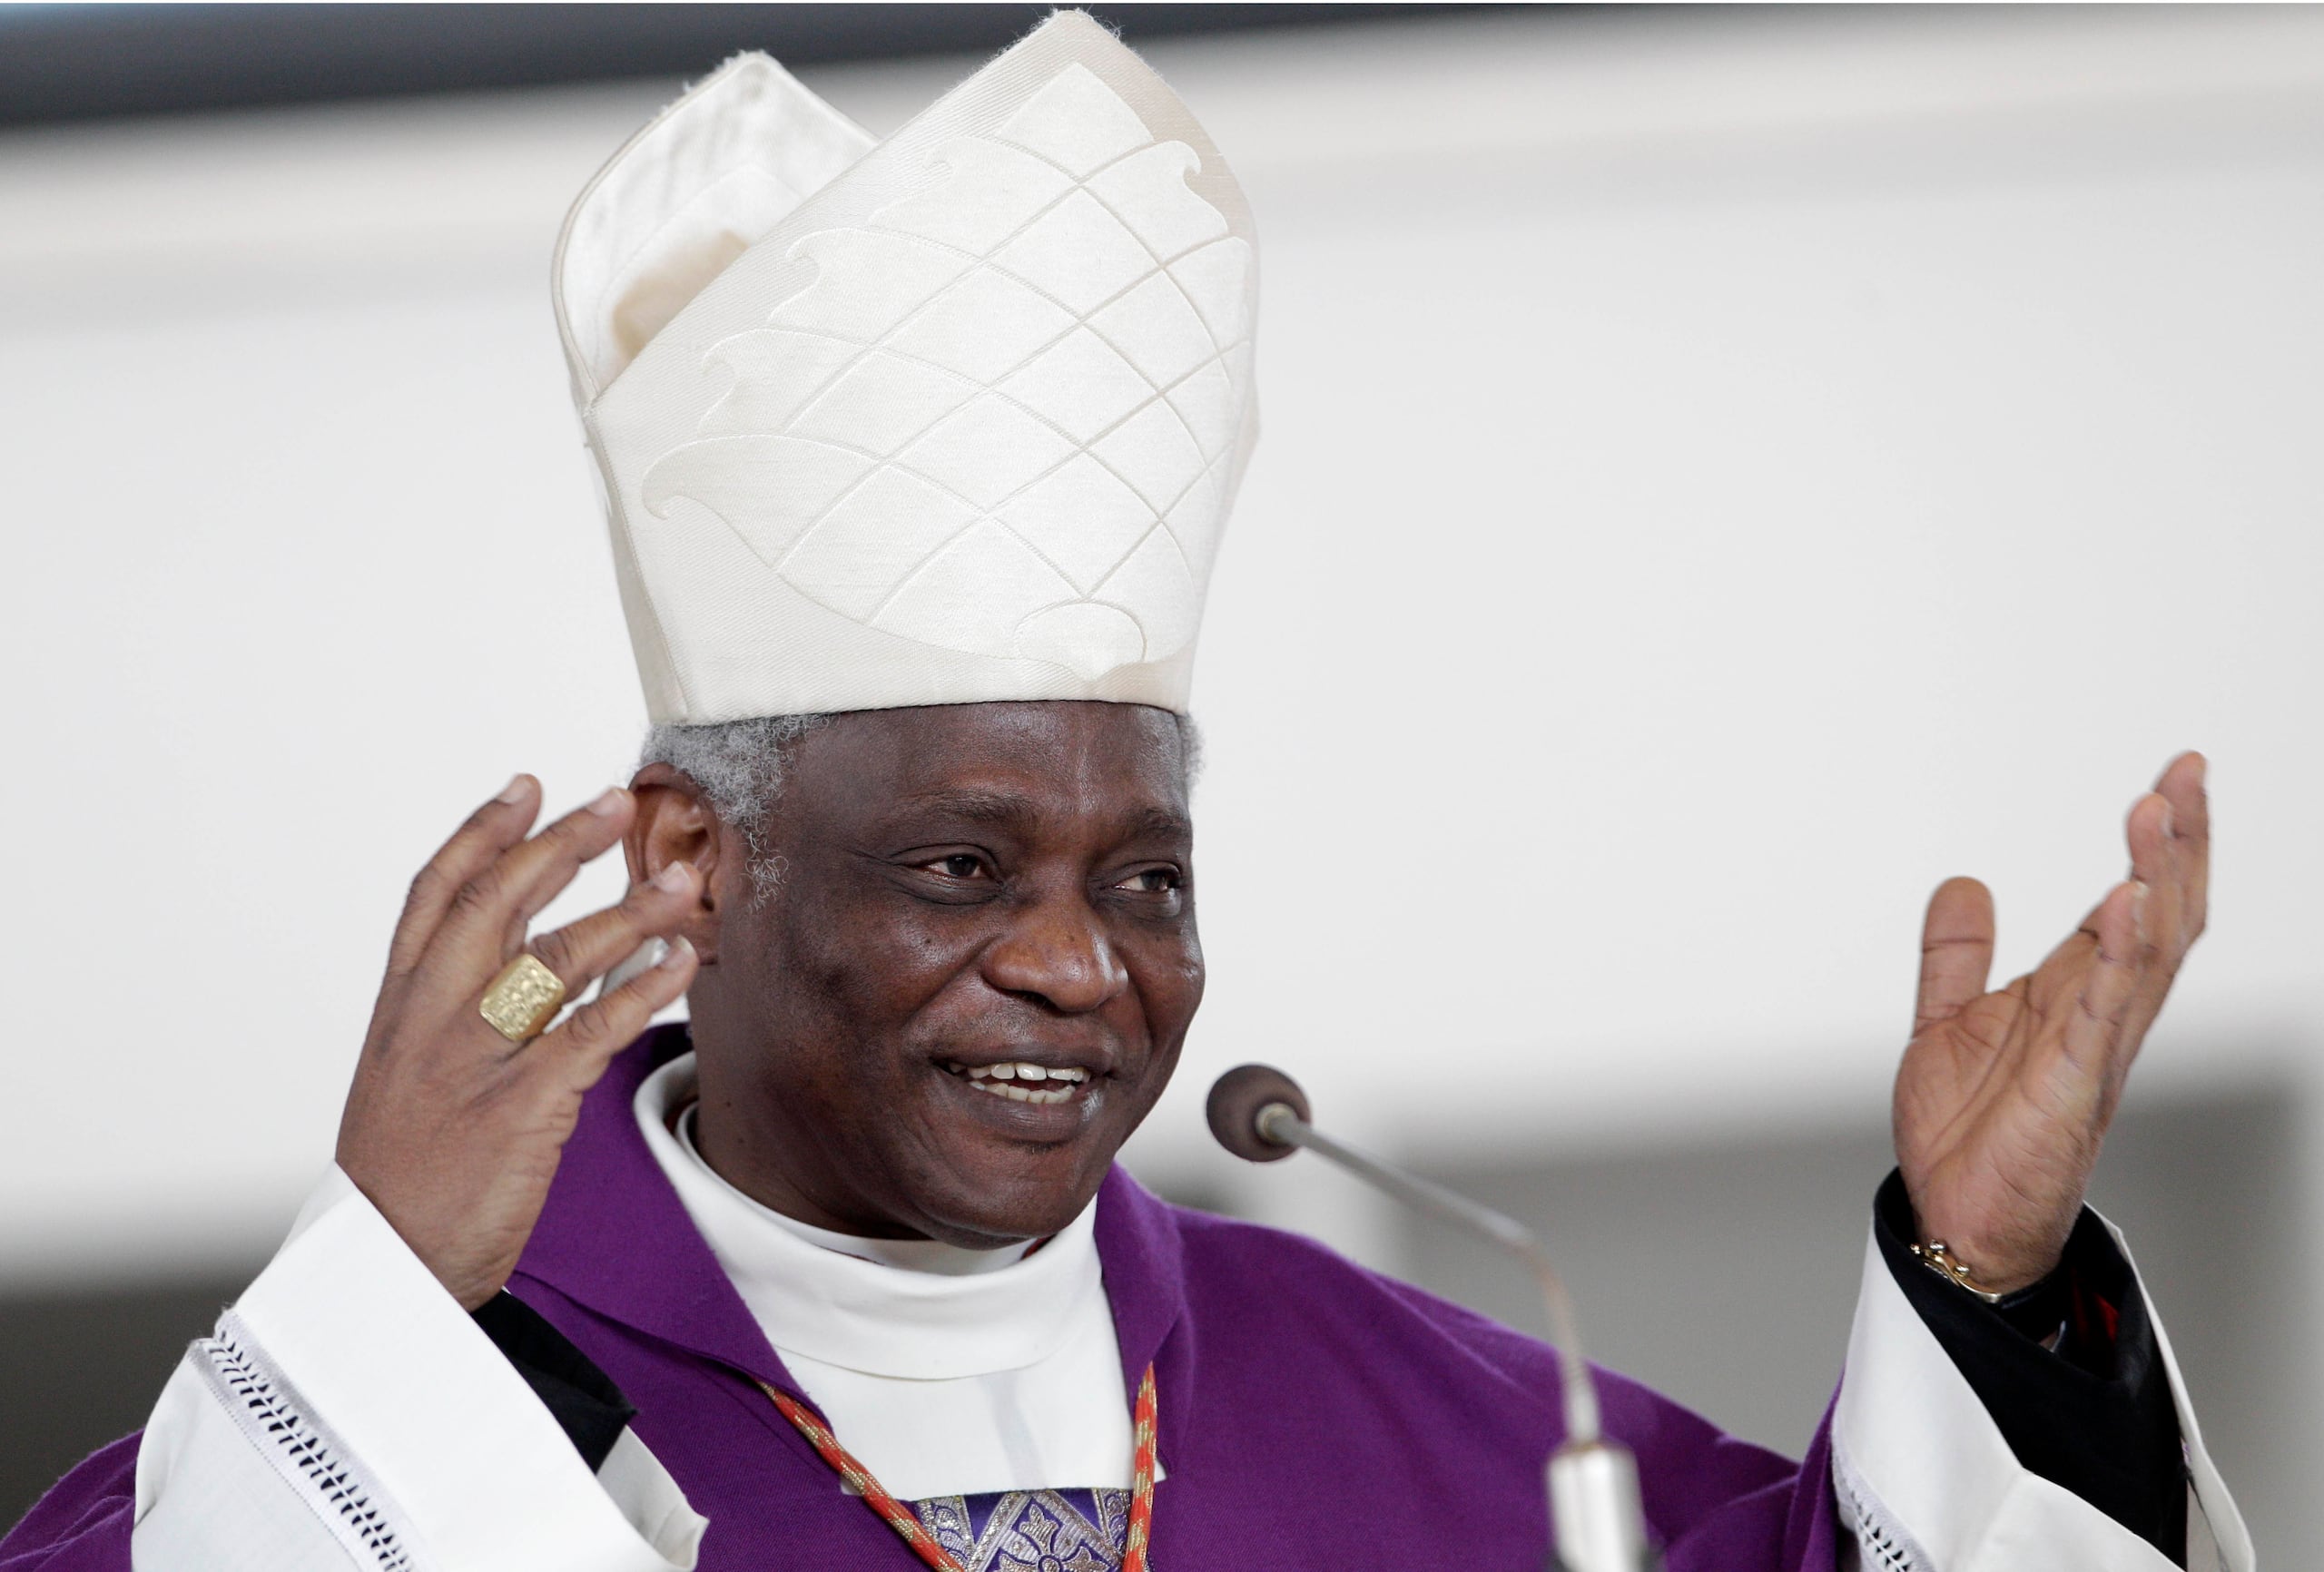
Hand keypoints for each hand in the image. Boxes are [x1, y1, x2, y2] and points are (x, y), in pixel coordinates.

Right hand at [335, 776, 700, 1308]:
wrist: (381, 1275)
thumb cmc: (405, 1181)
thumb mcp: (405, 1082)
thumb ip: (451, 1019)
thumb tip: (520, 963)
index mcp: (398, 1010)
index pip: (434, 897)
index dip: (481, 834)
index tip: (526, 786)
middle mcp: (431, 1021)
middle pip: (496, 904)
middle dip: (558, 845)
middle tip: (612, 800)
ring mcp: (475, 1060)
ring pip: (555, 957)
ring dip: (628, 911)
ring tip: (681, 879)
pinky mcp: (521, 1107)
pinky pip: (593, 1030)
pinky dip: (644, 989)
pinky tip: (683, 962)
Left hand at [1893, 753, 2208, 1293]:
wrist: (1953, 1217)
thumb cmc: (1967, 1133)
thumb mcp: (1946, 1019)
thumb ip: (1956, 955)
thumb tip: (1962, 884)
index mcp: (2073, 995)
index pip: (2135, 905)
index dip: (2159, 844)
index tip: (2176, 777)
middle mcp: (2098, 1017)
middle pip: (2162, 916)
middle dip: (2179, 844)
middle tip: (2187, 773)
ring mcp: (2092, 1050)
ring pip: (2145, 953)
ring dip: (2154, 880)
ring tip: (2158, 811)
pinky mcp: (2071, 1086)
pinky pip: (2102, 1012)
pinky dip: (2116, 956)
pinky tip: (2124, 903)